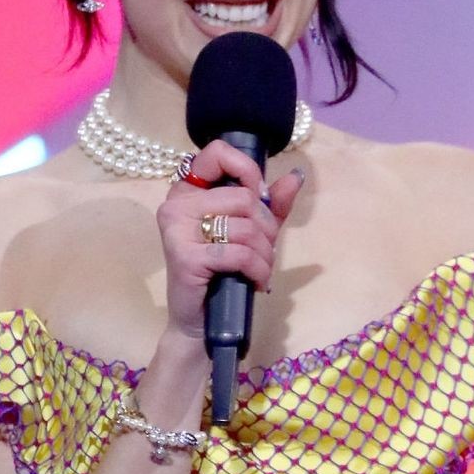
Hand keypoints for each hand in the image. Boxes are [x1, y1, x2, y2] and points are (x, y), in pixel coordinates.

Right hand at [156, 139, 305, 343]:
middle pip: (243, 197)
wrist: (200, 321)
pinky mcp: (185, 256)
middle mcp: (176, 204)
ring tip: (260, 270)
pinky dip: (258, 270)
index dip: (248, 172)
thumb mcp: (252, 233)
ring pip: (245, 226)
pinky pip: (240, 253)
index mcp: (188, 191)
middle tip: (264, 250)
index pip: (217, 152)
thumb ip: (271, 204)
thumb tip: (296, 175)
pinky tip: (257, 283)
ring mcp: (177, 229)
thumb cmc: (223, 274)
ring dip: (265, 253)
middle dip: (266, 227)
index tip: (259, 199)